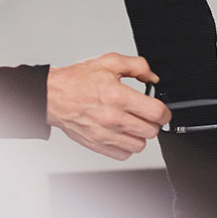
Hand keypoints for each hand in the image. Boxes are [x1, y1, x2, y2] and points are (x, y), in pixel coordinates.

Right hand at [46, 52, 170, 160]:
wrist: (52, 96)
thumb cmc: (77, 81)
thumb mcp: (109, 62)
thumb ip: (137, 66)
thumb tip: (152, 77)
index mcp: (118, 97)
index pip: (156, 113)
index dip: (165, 112)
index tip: (162, 111)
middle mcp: (113, 118)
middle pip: (151, 131)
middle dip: (153, 123)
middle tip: (147, 116)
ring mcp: (105, 134)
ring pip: (139, 146)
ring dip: (141, 136)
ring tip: (134, 125)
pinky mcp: (97, 144)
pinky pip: (123, 154)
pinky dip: (126, 147)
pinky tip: (123, 134)